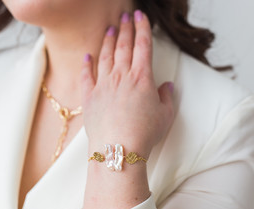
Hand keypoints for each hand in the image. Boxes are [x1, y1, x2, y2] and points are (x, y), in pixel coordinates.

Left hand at [80, 10, 174, 158]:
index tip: (140, 16)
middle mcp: (121, 76)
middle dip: (125, 28)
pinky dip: (86, 65)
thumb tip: (167, 86)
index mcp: (141, 77)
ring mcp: (103, 85)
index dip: (142, 28)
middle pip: (123, 46)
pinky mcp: (90, 97)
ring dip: (107, 41)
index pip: (143, 45)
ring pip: (105, 56)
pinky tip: (87, 56)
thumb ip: (167, 97)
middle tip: (125, 15)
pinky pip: (86, 76)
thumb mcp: (165, 115)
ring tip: (109, 29)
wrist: (118, 149)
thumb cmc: (144, 133)